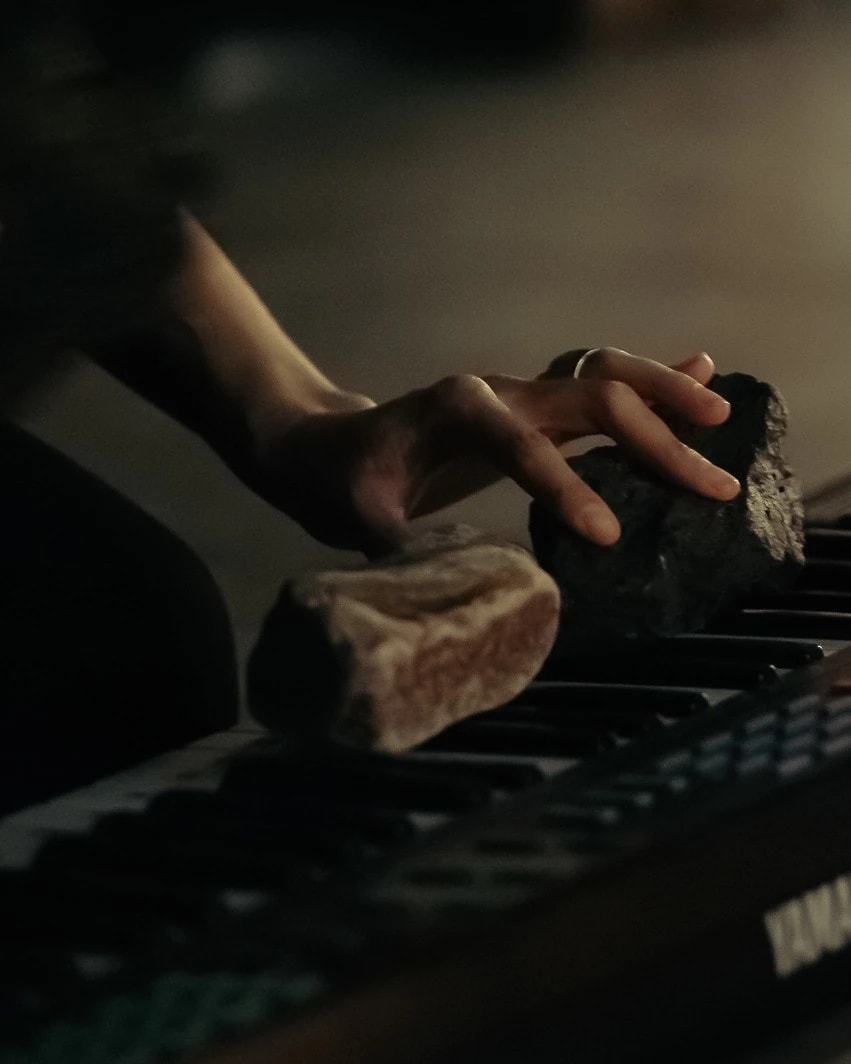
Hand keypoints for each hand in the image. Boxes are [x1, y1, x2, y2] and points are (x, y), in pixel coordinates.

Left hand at [251, 348, 739, 556]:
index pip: (524, 448)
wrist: (325, 445)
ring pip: (604, 380)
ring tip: (722, 412)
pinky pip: (593, 392)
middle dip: (656, 438)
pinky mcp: (525, 411)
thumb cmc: (338, 480)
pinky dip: (647, 385)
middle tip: (714, 484)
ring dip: (665, 394)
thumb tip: (461, 590)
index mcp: (455, 412)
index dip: (568, 489)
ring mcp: (515, 395)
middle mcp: (495, 392)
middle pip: (591, 399)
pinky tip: (699, 373)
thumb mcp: (357, 518)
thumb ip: (404, 546)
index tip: (609, 536)